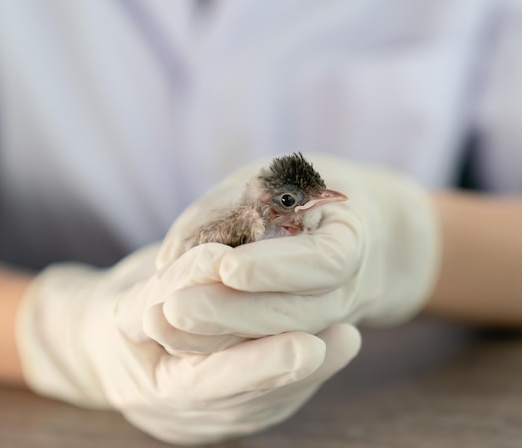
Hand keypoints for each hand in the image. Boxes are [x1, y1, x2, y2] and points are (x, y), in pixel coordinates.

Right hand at [16, 243, 360, 444]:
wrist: (108, 351)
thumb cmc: (117, 318)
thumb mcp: (127, 300)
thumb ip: (168, 285)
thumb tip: (217, 262)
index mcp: (157, 388)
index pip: (210, 382)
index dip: (258, 363)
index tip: (305, 343)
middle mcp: (190, 415)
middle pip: (252, 398)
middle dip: (301, 368)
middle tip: (345, 338)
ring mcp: (215, 418)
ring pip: (270, 401)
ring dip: (312, 371)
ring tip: (348, 337)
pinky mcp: (234, 409)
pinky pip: (274, 397)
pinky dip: (304, 374)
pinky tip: (333, 345)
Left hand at [153, 154, 440, 351]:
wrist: (353, 227)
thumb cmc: (305, 190)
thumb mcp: (272, 178)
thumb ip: (226, 210)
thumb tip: (171, 257)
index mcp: (353, 239)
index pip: (324, 262)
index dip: (275, 268)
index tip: (227, 267)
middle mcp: (347, 289)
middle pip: (296, 313)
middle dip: (233, 312)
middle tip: (176, 308)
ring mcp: (328, 319)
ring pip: (278, 337)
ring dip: (221, 335)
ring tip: (167, 326)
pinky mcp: (302, 332)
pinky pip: (267, 342)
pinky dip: (224, 342)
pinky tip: (179, 338)